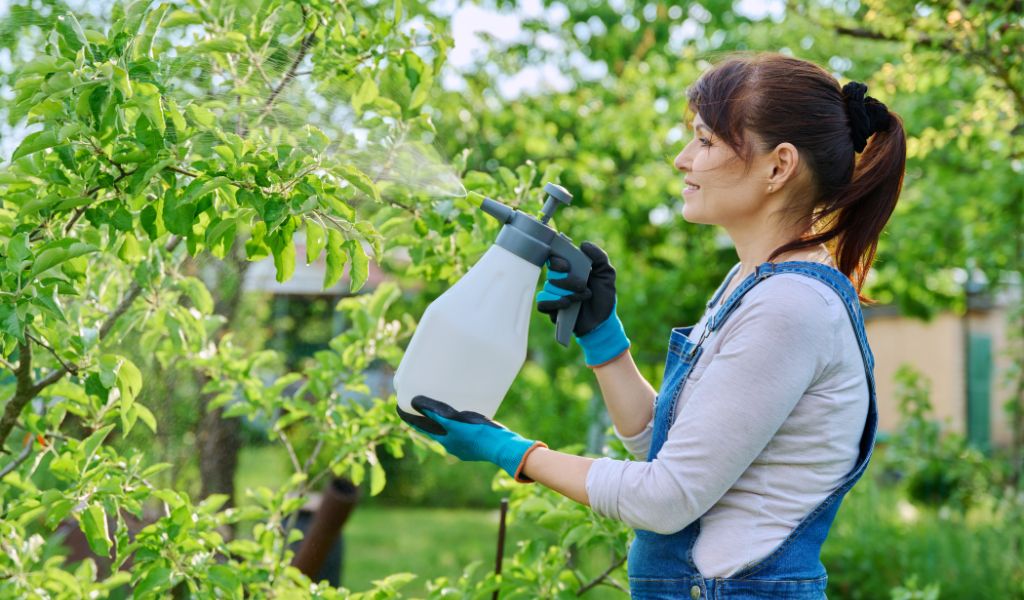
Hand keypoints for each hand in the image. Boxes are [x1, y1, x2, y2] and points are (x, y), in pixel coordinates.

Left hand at [396, 396, 546, 482]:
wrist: (502, 447)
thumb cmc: (478, 436)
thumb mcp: (454, 423)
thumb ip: (436, 414)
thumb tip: (416, 403)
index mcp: (446, 441)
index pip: (422, 427)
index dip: (410, 418)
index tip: (399, 408)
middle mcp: (453, 445)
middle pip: (435, 428)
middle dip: (427, 418)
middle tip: (420, 406)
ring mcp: (466, 444)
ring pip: (450, 430)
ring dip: (444, 420)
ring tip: (443, 408)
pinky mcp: (477, 441)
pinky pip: (463, 430)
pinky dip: (459, 422)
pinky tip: (466, 415)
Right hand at [536, 241, 629, 366]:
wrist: (603, 321)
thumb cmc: (603, 296)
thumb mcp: (606, 274)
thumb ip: (599, 257)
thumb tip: (583, 244)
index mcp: (570, 269)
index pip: (554, 258)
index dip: (557, 260)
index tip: (568, 266)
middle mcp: (559, 280)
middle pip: (552, 273)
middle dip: (568, 280)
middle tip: (582, 285)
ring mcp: (554, 295)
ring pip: (549, 288)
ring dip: (568, 293)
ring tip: (583, 297)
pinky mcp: (552, 310)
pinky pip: (542, 304)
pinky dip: (554, 303)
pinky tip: (567, 304)